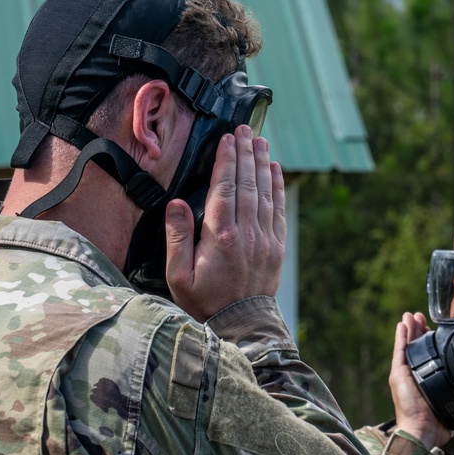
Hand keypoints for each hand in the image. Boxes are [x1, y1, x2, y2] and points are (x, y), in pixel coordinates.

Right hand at [165, 125, 285, 321]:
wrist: (240, 326)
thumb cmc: (204, 301)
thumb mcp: (178, 275)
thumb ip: (177, 237)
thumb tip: (175, 204)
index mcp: (220, 237)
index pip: (224, 188)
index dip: (226, 160)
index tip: (227, 139)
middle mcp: (246, 233)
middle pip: (246, 183)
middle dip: (245, 153)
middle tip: (244, 128)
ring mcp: (265, 239)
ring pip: (265, 192)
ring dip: (262, 164)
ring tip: (260, 140)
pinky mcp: (277, 247)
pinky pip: (278, 209)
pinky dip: (277, 187)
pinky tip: (275, 169)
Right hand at [390, 312, 451, 448]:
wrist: (421, 430)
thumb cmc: (437, 422)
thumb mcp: (453, 401)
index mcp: (426, 379)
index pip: (427, 355)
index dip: (429, 341)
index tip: (434, 328)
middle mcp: (413, 374)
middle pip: (415, 347)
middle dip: (418, 330)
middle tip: (422, 316)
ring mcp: (403, 373)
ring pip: (407, 345)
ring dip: (409, 329)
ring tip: (412, 315)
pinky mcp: (397, 374)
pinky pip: (399, 351)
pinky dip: (400, 337)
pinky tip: (401, 324)